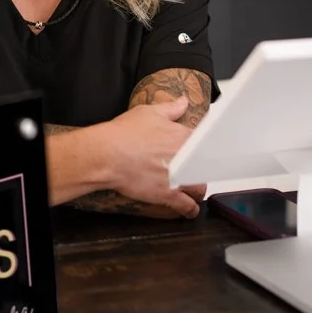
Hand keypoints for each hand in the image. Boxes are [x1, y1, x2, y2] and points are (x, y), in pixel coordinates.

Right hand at [103, 97, 205, 217]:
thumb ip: (171, 108)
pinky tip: (189, 210)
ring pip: (199, 187)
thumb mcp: (148, 113)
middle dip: (198, 170)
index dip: (201, 150)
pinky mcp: (169, 195)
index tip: (198, 153)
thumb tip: (183, 102)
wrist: (107, 154)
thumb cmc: (124, 133)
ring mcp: (179, 177)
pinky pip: (188, 206)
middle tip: (190, 171)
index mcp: (183, 135)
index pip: (204, 144)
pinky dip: (190, 209)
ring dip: (196, 189)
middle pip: (204, 167)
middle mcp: (186, 157)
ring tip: (192, 190)